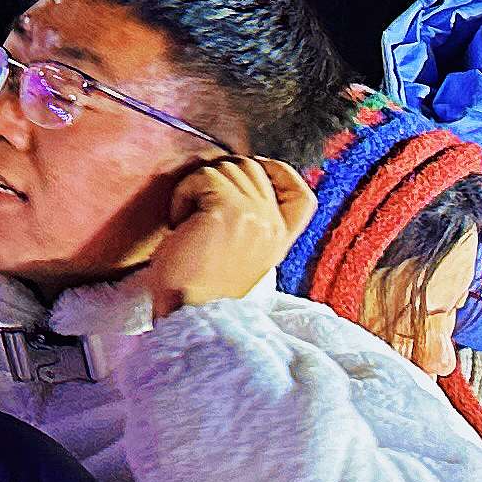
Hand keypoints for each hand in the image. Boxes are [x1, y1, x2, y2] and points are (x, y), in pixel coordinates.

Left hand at [137, 154, 314, 318]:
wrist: (191, 314)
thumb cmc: (202, 286)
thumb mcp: (243, 253)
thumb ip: (253, 223)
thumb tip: (237, 182)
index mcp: (281, 238)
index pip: (302, 193)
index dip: (275, 171)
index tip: (243, 178)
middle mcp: (274, 225)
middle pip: (251, 167)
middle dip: (220, 179)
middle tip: (199, 213)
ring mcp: (254, 216)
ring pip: (225, 167)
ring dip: (197, 187)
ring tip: (189, 222)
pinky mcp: (227, 211)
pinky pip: (202, 177)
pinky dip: (182, 194)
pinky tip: (179, 224)